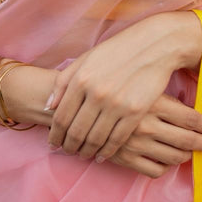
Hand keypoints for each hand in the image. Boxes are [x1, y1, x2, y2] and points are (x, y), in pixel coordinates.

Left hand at [47, 11, 201, 157]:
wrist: (154, 45)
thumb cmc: (117, 50)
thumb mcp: (85, 59)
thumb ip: (63, 81)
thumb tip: (47, 107)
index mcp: (80, 79)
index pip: (61, 117)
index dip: (55, 135)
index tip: (53, 143)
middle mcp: (96, 93)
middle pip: (76, 131)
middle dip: (68, 146)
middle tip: (67, 152)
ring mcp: (116, 103)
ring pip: (95, 138)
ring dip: (86, 151)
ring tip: (83, 154)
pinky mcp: (135, 111)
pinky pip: (117, 139)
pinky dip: (107, 151)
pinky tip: (102, 155)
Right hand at [104, 94, 201, 178]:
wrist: (80, 105)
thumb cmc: (116, 91)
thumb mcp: (142, 86)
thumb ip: (167, 97)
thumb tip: (198, 107)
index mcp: (153, 103)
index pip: (192, 119)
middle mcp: (146, 125)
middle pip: (188, 140)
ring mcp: (136, 144)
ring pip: (175, 157)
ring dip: (187, 155)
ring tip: (189, 151)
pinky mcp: (125, 158)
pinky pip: (156, 171)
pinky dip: (166, 167)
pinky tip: (165, 158)